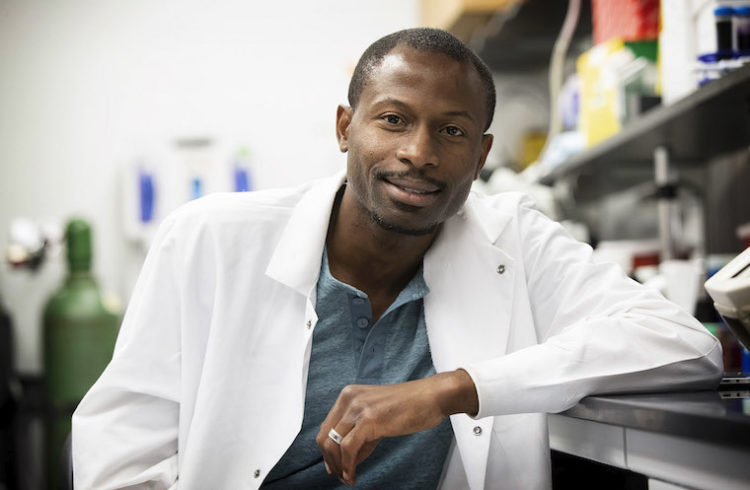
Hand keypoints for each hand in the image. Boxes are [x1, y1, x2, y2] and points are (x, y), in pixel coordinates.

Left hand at [315, 369, 477, 485]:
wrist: (432, 396)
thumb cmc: (411, 406)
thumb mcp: (378, 417)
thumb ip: (360, 435)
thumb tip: (345, 461)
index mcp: (349, 395)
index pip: (326, 427)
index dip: (327, 451)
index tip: (334, 467)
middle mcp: (349, 398)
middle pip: (324, 436)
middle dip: (330, 461)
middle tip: (340, 476)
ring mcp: (358, 408)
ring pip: (332, 444)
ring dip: (338, 467)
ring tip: (348, 478)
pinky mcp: (369, 419)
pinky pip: (348, 448)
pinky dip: (347, 466)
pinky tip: (352, 475)